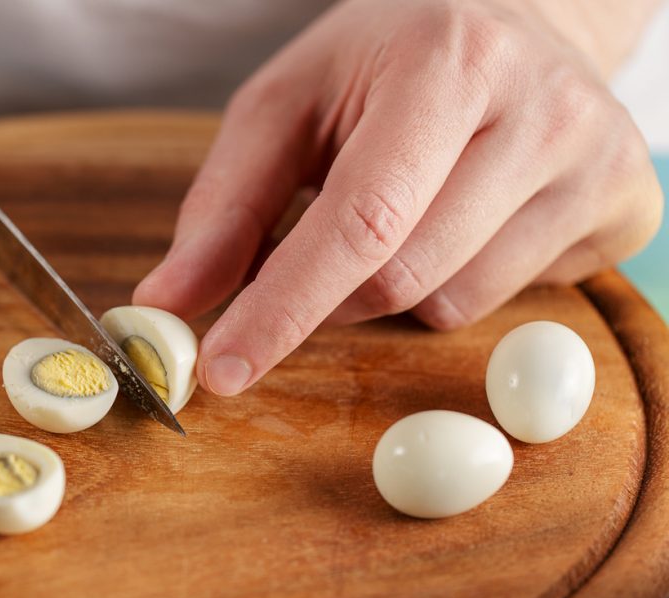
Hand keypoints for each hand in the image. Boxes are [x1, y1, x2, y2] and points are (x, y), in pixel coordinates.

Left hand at [133, 0, 663, 396]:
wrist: (519, 17)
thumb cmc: (388, 62)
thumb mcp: (289, 104)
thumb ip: (225, 205)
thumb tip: (168, 304)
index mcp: (448, 65)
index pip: (360, 221)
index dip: (283, 308)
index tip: (219, 369)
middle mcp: (543, 113)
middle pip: (401, 279)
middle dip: (330, 294)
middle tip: (314, 252)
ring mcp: (599, 166)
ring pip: (451, 304)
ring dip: (392, 289)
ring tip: (409, 206)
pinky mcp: (626, 212)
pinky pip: (506, 306)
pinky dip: (454, 283)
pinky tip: (467, 217)